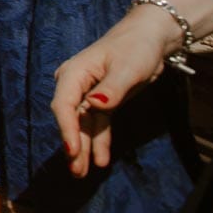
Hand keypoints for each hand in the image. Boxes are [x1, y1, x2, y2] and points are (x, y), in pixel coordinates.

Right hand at [51, 6, 183, 177]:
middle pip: (71, 119)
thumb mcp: (127, 67)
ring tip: (82, 173)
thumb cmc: (135, 48)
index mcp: (74, 74)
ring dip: (84, 148)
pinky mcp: (103, 102)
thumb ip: (111, 88)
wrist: (147, 39)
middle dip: (73, 145)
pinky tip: (101, 160)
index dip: (67, 129)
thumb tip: (94, 105)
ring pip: (83, 125)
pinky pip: (98, 125)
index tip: (72, 150)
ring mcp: (88, 95)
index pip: (64, 105)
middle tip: (76, 170)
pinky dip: (99, 141)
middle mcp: (76, 85)